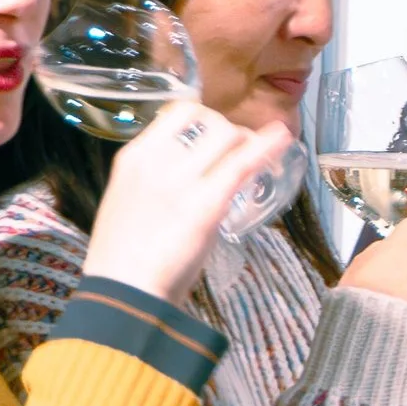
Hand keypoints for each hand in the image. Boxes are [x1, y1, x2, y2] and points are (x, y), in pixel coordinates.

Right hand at [84, 105, 296, 302]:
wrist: (123, 292)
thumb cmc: (125, 258)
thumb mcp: (131, 203)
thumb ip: (156, 184)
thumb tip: (187, 180)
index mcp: (134, 158)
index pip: (175, 113)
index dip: (205, 116)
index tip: (218, 132)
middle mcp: (156, 160)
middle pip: (207, 121)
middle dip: (232, 130)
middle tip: (244, 151)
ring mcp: (181, 180)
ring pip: (228, 136)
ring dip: (251, 142)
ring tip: (264, 155)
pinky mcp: (206, 203)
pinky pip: (242, 164)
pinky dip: (267, 147)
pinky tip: (283, 139)